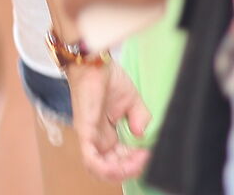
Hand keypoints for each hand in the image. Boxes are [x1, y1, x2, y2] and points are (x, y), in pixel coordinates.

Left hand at [70, 60, 151, 182]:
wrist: (94, 62)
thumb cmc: (109, 79)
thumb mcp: (134, 102)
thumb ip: (142, 118)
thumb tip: (141, 135)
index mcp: (109, 135)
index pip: (122, 160)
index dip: (137, 162)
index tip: (149, 153)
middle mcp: (98, 139)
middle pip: (113, 168)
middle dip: (132, 168)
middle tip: (145, 157)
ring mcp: (90, 137)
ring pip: (101, 169)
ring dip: (121, 171)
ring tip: (137, 161)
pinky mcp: (84, 131)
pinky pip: (90, 159)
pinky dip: (105, 168)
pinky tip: (120, 165)